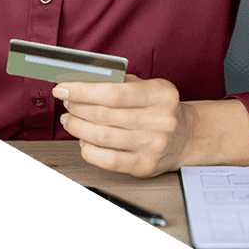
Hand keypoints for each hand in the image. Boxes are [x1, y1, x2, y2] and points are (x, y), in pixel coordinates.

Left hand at [52, 75, 195, 177]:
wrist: (185, 136)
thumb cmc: (159, 107)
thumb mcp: (146, 86)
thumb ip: (118, 82)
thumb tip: (81, 82)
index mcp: (161, 94)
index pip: (113, 92)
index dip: (83, 90)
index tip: (63, 88)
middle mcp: (160, 120)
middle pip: (105, 114)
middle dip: (77, 107)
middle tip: (66, 103)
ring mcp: (154, 145)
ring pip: (103, 137)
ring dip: (78, 127)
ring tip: (69, 120)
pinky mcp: (145, 166)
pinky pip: (109, 160)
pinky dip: (89, 150)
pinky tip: (83, 140)